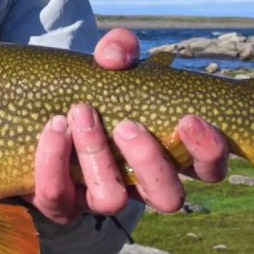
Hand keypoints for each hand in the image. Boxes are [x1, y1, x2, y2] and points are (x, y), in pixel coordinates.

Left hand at [26, 28, 228, 224]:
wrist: (43, 109)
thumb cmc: (95, 90)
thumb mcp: (112, 64)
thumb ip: (119, 49)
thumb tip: (114, 59)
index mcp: (171, 154)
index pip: (209, 169)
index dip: (208, 151)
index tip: (189, 119)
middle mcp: (143, 185)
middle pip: (169, 198)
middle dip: (150, 161)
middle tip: (128, 124)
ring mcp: (103, 197)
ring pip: (113, 200)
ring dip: (98, 156)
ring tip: (81, 113)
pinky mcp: (62, 204)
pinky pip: (58, 196)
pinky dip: (54, 160)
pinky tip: (54, 127)